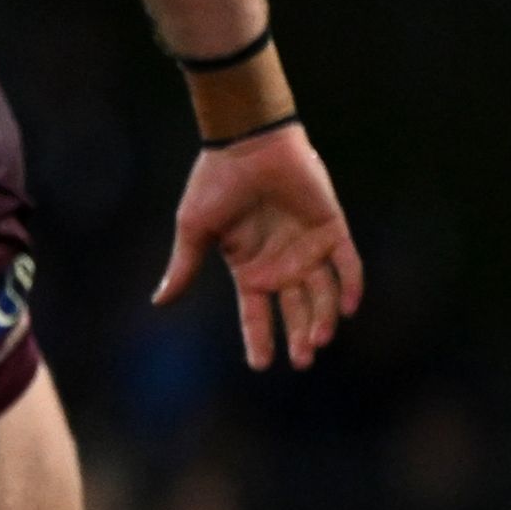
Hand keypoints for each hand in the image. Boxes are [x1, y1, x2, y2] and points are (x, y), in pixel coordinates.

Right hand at [153, 125, 364, 370]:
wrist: (247, 144)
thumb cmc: (215, 183)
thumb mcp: (194, 229)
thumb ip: (184, 267)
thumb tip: (159, 302)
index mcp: (249, 269)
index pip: (256, 313)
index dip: (259, 339)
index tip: (261, 365)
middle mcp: (282, 264)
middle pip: (296, 311)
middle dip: (300, 337)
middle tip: (303, 359)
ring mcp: (309, 248)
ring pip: (323, 294)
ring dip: (323, 317)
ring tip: (318, 338)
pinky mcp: (332, 229)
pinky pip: (348, 264)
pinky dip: (351, 285)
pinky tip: (348, 307)